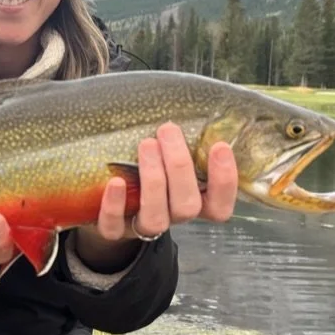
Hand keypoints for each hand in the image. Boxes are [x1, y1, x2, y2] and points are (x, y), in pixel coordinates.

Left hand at [74, 123, 237, 269]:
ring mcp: (142, 227)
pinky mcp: (113, 231)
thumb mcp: (169, 157)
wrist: (110, 206)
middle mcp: (171, 217)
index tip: (219, 146)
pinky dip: (115, 206)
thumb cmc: (148, 169)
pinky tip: (115, 181)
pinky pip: (114, 227)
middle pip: (187, 207)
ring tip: (146, 144)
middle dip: (180, 167)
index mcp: (193, 202)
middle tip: (168, 130)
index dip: (225, 182)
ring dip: (153, 181)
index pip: (220, 206)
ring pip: (156, 218)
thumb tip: (190, 102)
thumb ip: (183, 141)